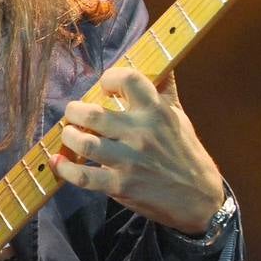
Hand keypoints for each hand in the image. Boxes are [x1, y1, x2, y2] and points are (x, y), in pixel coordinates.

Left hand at [49, 68, 224, 233]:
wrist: (200, 199)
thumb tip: (161, 62)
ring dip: (68, 136)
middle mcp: (141, 133)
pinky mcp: (120, 186)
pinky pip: (83, 177)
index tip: (103, 88)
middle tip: (74, 114)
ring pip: (84, 144)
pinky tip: (59, 162)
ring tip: (69, 134)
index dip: (108, 78)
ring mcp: (129, 161)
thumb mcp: (179, 116)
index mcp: (156, 111)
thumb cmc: (185, 152)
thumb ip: (165, 89)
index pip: (128, 79)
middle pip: (92, 114)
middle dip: (74, 111)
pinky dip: (65, 169)